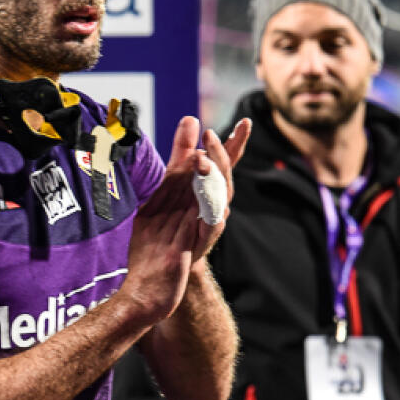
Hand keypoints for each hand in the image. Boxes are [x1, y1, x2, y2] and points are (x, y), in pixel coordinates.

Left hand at [121, 117, 250, 324]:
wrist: (154, 280)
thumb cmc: (162, 233)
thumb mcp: (165, 188)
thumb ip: (180, 156)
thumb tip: (190, 119)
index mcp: (202, 193)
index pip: (222, 164)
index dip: (235, 143)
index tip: (245, 122)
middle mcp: (211, 207)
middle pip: (225, 177)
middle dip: (223, 154)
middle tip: (210, 135)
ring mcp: (207, 225)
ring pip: (220, 198)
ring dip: (213, 177)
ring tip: (201, 158)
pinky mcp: (198, 244)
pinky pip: (211, 225)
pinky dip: (211, 210)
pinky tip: (208, 197)